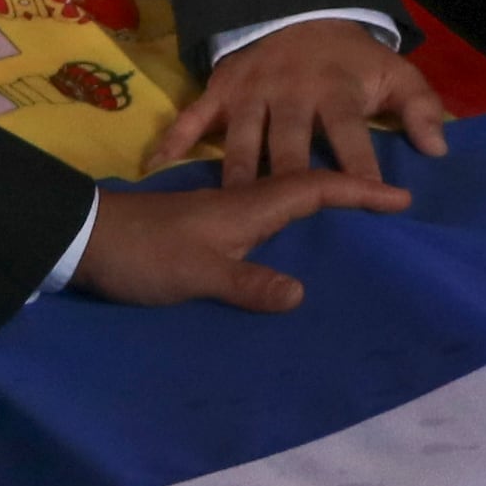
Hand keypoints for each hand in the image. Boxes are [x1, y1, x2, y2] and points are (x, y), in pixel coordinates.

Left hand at [71, 162, 409, 309]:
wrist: (85, 241)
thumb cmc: (143, 254)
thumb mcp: (196, 273)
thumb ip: (246, 283)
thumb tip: (301, 295)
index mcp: (247, 206)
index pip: (315, 189)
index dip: (359, 191)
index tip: (401, 197)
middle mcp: (241, 204)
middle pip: (306, 191)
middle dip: (350, 193)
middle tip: (389, 206)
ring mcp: (222, 217)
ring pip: (284, 206)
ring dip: (320, 209)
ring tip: (353, 228)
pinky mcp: (207, 234)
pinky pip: (264, 225)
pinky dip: (289, 229)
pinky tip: (290, 253)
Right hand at [147, 13, 454, 185]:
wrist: (302, 7)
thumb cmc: (352, 58)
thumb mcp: (395, 73)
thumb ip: (420, 108)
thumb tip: (439, 150)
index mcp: (335, 91)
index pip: (349, 133)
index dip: (360, 165)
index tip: (372, 199)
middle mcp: (290, 92)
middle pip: (287, 144)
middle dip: (286, 180)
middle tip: (283, 224)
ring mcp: (250, 92)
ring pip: (240, 140)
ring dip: (234, 175)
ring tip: (228, 215)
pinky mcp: (220, 89)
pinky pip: (192, 116)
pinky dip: (174, 139)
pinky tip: (156, 166)